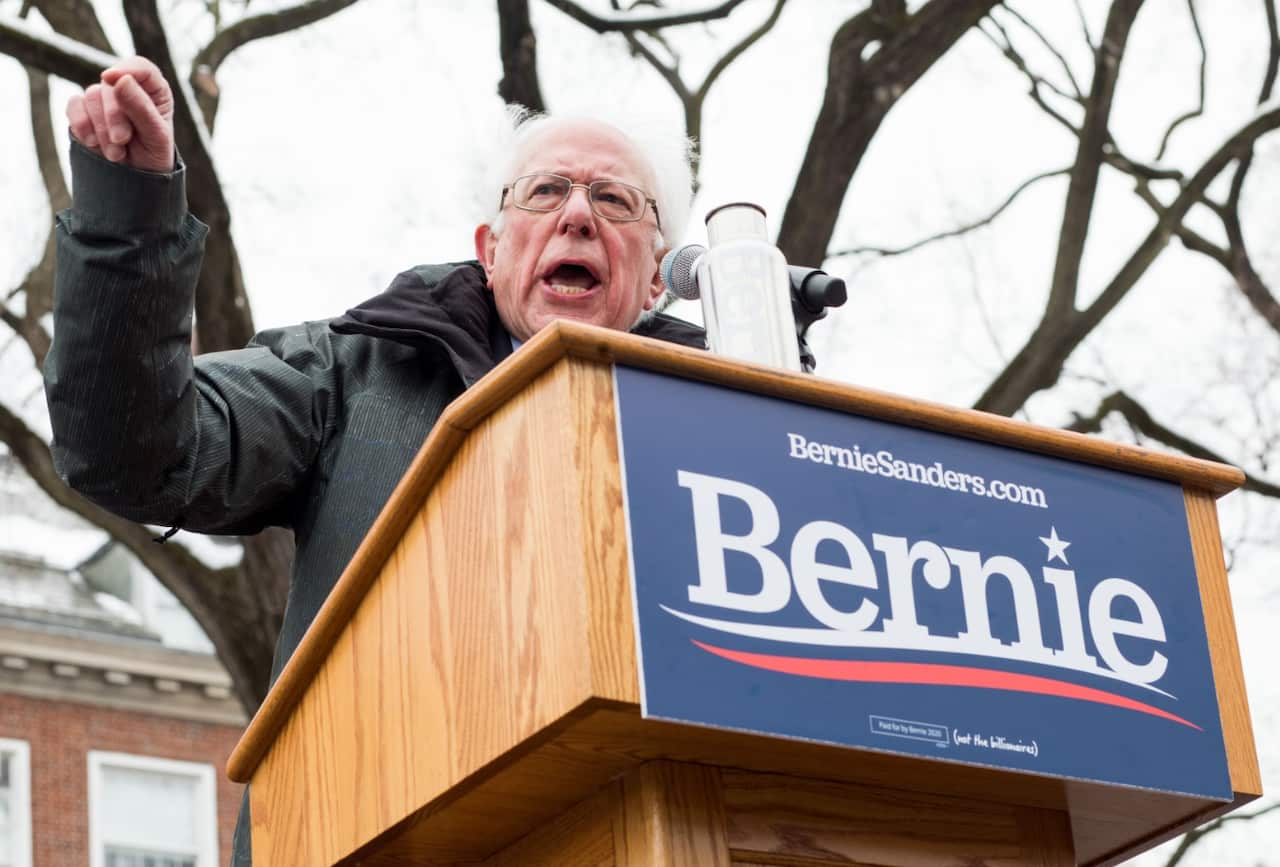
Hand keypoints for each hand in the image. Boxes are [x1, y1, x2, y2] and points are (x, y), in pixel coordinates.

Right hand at [67, 55, 174, 172]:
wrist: (136, 178)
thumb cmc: (154, 154)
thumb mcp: (156, 136)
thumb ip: (141, 108)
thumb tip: (120, 79)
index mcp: (154, 91)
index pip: (141, 68)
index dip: (127, 70)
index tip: (112, 79)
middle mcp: (128, 89)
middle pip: (111, 85)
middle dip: (114, 115)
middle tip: (122, 140)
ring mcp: (104, 99)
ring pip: (91, 95)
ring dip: (101, 127)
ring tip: (116, 153)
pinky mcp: (83, 110)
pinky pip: (74, 105)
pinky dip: (81, 124)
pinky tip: (92, 142)